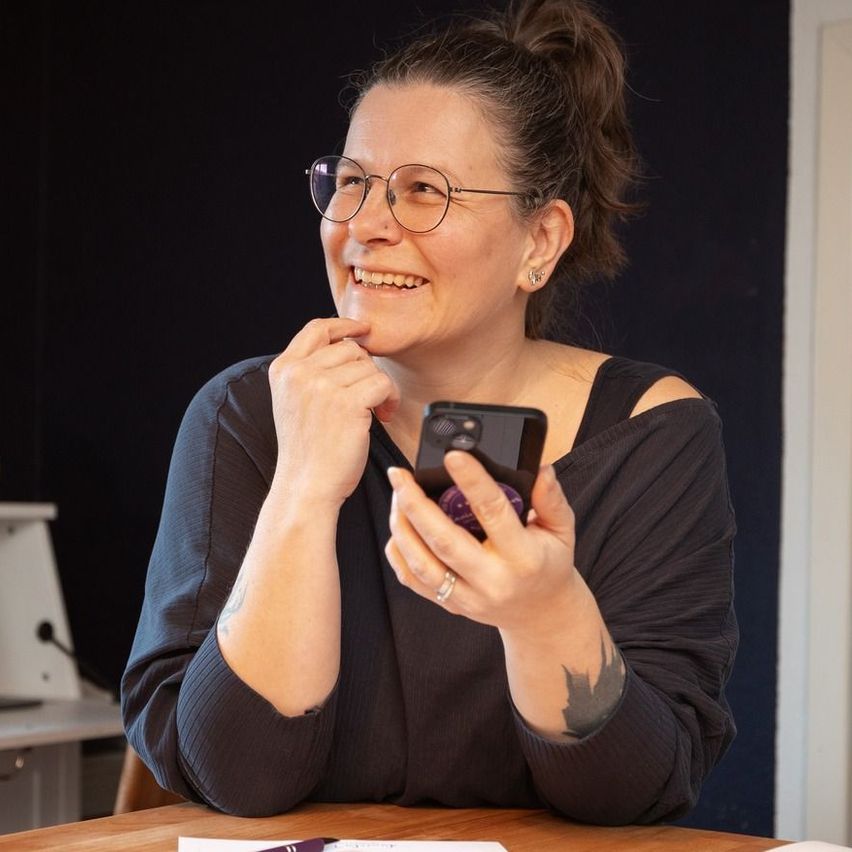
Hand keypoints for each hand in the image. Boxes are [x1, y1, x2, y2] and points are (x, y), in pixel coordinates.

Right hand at [269, 317, 399, 508]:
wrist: (306, 486)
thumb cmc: (308, 449)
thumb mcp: (295, 401)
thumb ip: (311, 371)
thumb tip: (352, 343)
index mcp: (283, 369)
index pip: (316, 328)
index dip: (344, 324)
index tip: (363, 330)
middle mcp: (299, 373)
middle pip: (350, 349)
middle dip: (366, 371)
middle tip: (370, 397)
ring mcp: (321, 386)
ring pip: (370, 367)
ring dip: (380, 389)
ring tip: (375, 412)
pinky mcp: (347, 402)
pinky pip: (383, 384)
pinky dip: (390, 399)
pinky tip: (383, 417)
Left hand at [385, 451, 580, 633]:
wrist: (540, 614)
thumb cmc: (548, 565)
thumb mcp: (562, 531)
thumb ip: (551, 500)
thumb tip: (542, 469)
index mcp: (522, 556)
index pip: (492, 513)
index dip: (471, 481)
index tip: (452, 456)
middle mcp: (492, 579)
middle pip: (443, 540)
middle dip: (415, 504)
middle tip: (399, 474)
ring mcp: (467, 596)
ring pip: (421, 563)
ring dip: (401, 526)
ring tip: (396, 495)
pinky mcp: (449, 604)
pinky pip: (412, 580)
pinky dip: (398, 552)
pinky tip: (398, 527)